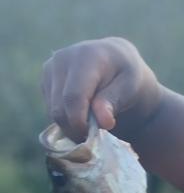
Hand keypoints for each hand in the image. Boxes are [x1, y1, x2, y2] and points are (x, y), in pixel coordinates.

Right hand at [41, 36, 161, 143]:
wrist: (113, 58)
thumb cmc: (124, 75)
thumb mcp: (129, 87)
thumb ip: (113, 101)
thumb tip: (103, 122)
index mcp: (86, 57)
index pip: (73, 98)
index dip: (80, 122)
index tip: (93, 134)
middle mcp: (62, 58)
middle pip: (59, 108)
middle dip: (75, 127)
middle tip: (93, 134)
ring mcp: (50, 67)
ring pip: (52, 110)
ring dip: (69, 124)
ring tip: (90, 122)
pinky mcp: (45, 76)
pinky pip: (50, 107)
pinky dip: (64, 116)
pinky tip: (80, 112)